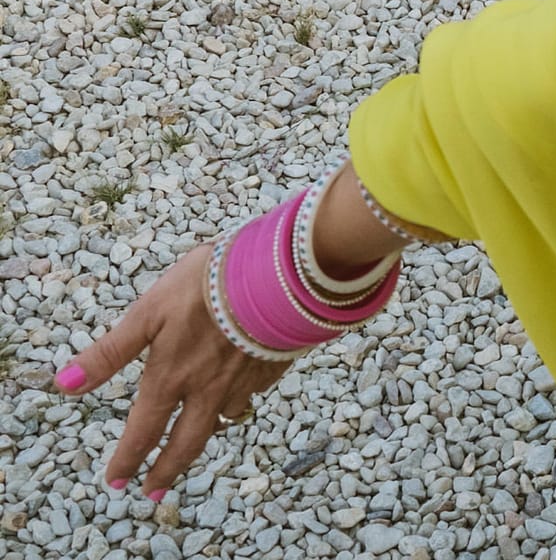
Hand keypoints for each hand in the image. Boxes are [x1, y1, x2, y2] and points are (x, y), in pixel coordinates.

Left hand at [54, 245, 291, 498]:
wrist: (280, 275)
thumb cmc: (209, 285)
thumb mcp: (149, 311)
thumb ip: (110, 351)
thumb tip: (63, 385)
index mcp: (172, 377)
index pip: (144, 430)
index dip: (128, 458)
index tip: (117, 481)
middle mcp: (208, 389)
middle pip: (186, 443)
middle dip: (167, 471)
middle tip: (154, 493)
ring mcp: (244, 381)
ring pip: (223, 418)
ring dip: (206, 432)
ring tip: (197, 435)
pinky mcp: (273, 367)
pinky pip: (253, 393)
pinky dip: (242, 398)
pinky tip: (241, 389)